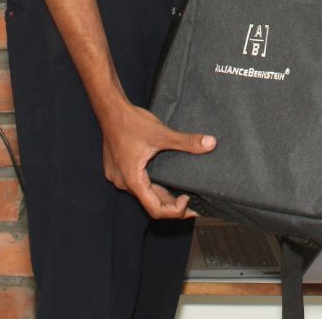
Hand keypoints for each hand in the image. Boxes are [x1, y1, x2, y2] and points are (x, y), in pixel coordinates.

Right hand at [100, 102, 215, 218]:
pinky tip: (163, 178)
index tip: (188, 200)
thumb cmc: (131, 122)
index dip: (174, 211)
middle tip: (191, 201)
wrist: (110, 110)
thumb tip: (211, 143)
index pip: (155, 210)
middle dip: (172, 205)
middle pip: (150, 203)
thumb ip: (186, 142)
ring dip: (161, 194)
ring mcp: (118, 177)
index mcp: (133, 179)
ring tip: (180, 192)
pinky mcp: (117, 169)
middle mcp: (123, 182)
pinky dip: (151, 184)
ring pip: (143, 193)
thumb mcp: (162, 134)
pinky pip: (136, 183)